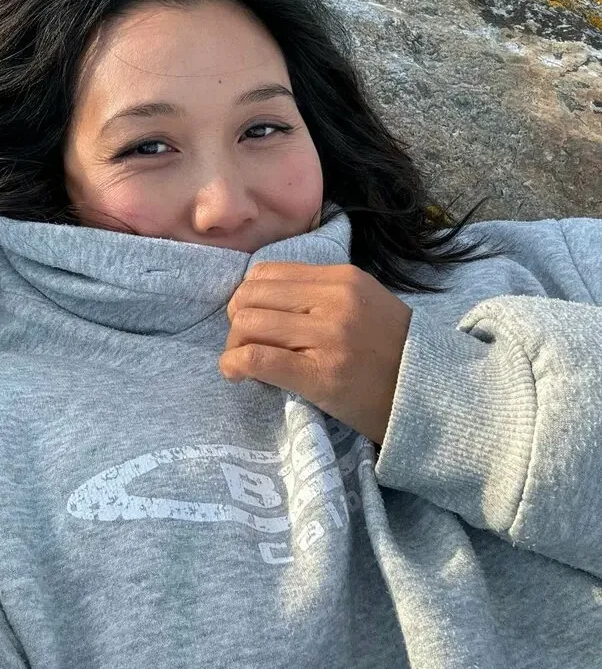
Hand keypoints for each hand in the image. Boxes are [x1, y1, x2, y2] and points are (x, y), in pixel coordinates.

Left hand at [218, 261, 412, 445]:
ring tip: (245, 363)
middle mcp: (333, 300)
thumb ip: (319, 294)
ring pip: (248, 324)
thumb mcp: (364, 303)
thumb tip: (261, 298)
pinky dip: (235, 364)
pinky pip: (258, 359)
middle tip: (246, 345)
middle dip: (237, 322)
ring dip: (235, 345)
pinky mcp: (321, 375)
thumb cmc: (395, 352)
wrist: (434, 395)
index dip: (248, 297)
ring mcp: (328, 336)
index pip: (267, 273)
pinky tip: (236, 373)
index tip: (254, 320)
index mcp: (342, 278)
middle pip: (250, 296)